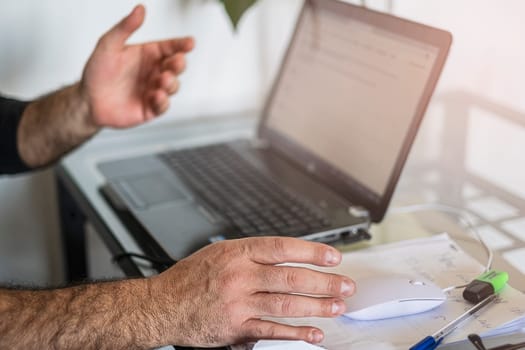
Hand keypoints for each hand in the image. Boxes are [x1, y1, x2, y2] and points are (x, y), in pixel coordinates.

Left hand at [80, 5, 193, 127]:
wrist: (88, 102)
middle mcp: (154, 72)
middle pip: (176, 66)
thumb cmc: (97, 73)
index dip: (181, 44)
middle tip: (176, 62)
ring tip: (163, 80)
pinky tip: (157, 95)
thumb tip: (140, 9)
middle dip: (179, 64)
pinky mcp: (151, 108)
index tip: (190, 43)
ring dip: (171, 83)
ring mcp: (154, 90)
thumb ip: (125, 27)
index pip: (169, 47)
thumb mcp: (108, 45)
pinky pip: (163, 105)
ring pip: (173, 86)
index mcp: (148, 55)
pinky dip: (163, 101)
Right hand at [148, 237, 354, 346]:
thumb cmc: (190, 278)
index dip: (312, 252)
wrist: (161, 305)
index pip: (283, 248)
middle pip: (291, 277)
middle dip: (324, 282)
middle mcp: (240, 275)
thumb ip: (252, 254)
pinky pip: (271, 330)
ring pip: (285, 303)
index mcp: (238, 252)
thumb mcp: (219, 252)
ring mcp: (238, 302)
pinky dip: (295, 333)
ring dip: (316, 306)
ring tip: (337, 307)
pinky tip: (313, 334)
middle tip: (346, 285)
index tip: (333, 257)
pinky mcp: (235, 326)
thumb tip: (288, 257)